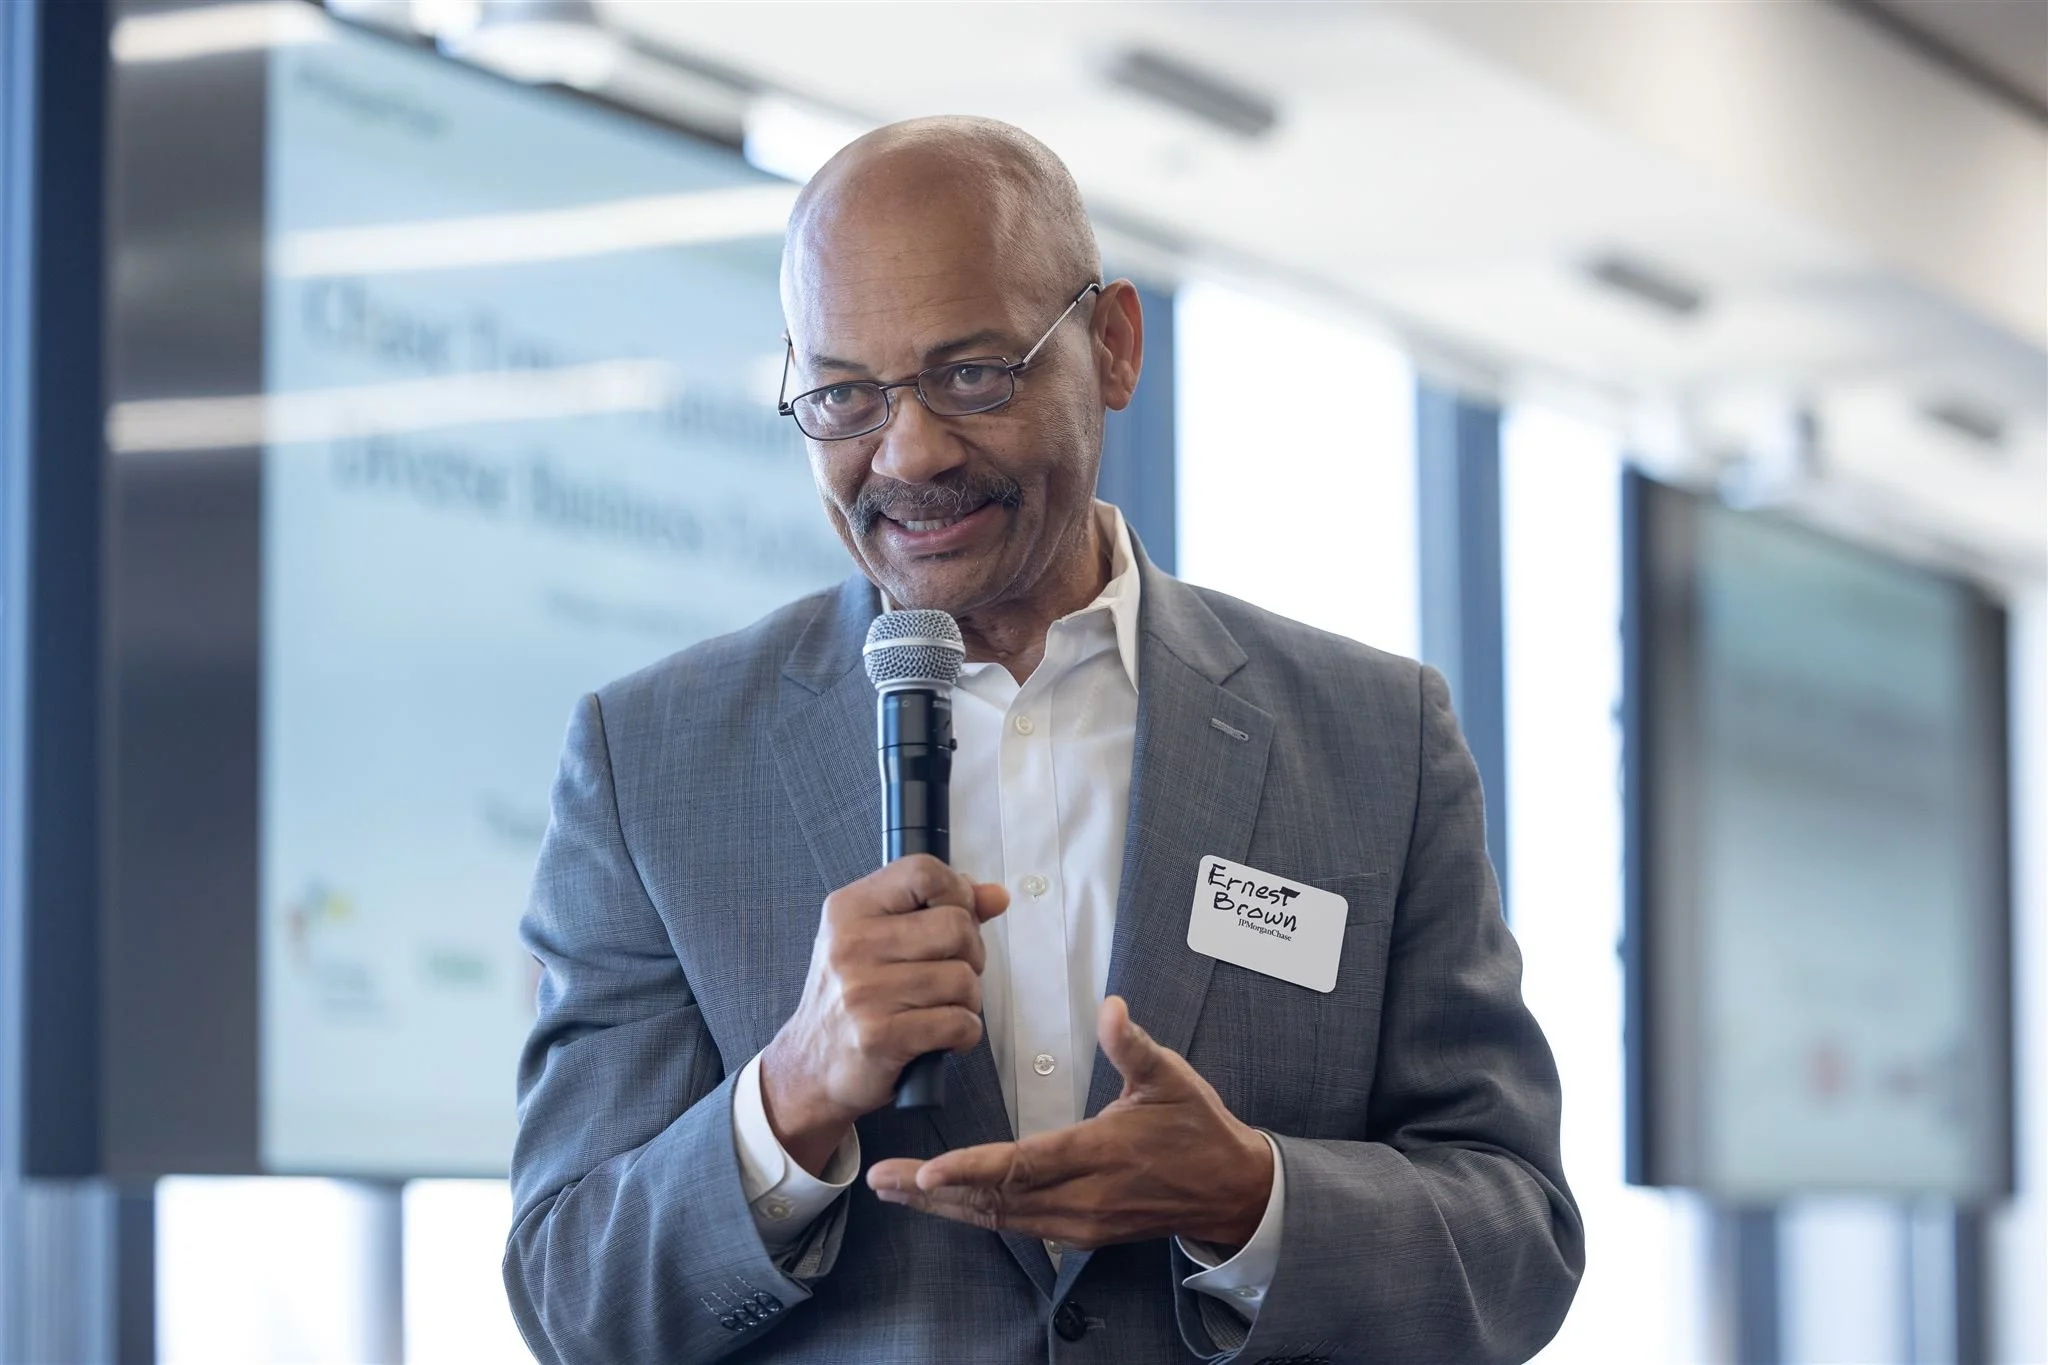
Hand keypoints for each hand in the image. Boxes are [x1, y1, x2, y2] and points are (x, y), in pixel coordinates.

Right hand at [761, 855, 1008, 1175]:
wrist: (810, 1067)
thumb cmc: (853, 998)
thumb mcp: (879, 939)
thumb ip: (939, 909)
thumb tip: (995, 896)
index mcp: (850, 909)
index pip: (923, 872)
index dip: (957, 892)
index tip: (957, 916)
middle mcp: (852, 945)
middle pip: (956, 926)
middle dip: (972, 954)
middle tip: (952, 973)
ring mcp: (864, 991)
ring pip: (963, 978)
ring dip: (967, 1000)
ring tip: (940, 1008)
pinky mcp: (880, 1037)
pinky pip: (959, 1023)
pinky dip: (963, 1034)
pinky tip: (940, 1037)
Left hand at [865, 995, 1274, 1249]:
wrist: (1230, 1190)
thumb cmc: (1198, 1128)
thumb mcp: (1171, 1078)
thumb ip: (1133, 1045)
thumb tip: (1110, 1007)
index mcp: (1102, 1154)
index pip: (1025, 1165)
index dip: (973, 1170)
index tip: (927, 1169)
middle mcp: (1084, 1198)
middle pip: (997, 1200)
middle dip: (934, 1191)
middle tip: (881, 1178)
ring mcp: (1080, 1223)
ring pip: (999, 1218)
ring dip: (945, 1206)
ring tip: (895, 1189)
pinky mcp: (1079, 1234)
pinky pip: (1015, 1225)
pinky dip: (973, 1213)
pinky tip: (942, 1202)